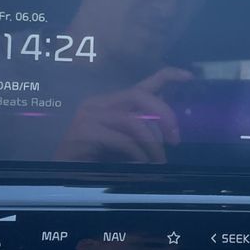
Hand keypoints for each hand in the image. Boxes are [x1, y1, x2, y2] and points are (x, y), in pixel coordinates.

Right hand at [54, 67, 191, 162]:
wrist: (60, 174)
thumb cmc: (93, 160)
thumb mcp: (122, 143)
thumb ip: (140, 134)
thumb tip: (170, 134)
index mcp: (110, 103)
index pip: (142, 83)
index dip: (168, 75)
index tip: (189, 76)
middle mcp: (99, 103)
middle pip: (140, 96)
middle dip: (164, 116)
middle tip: (176, 139)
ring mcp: (89, 116)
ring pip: (133, 121)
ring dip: (152, 144)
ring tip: (158, 162)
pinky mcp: (85, 132)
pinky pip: (122, 140)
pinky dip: (137, 155)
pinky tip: (140, 166)